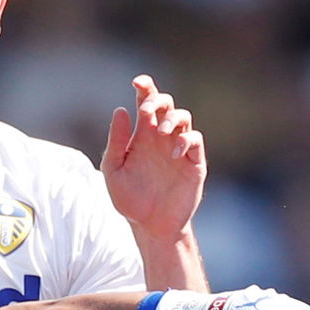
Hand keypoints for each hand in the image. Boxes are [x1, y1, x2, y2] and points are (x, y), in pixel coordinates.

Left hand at [102, 74, 205, 243]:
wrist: (151, 226)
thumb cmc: (130, 200)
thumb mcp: (114, 171)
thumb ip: (116, 142)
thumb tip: (121, 110)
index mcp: (142, 135)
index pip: (145, 102)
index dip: (145, 88)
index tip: (137, 82)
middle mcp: (162, 138)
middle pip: (166, 104)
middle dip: (158, 100)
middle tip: (146, 111)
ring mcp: (179, 149)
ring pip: (183, 117)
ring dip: (172, 118)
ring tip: (160, 132)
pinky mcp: (193, 163)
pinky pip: (195, 140)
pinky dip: (185, 139)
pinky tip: (172, 152)